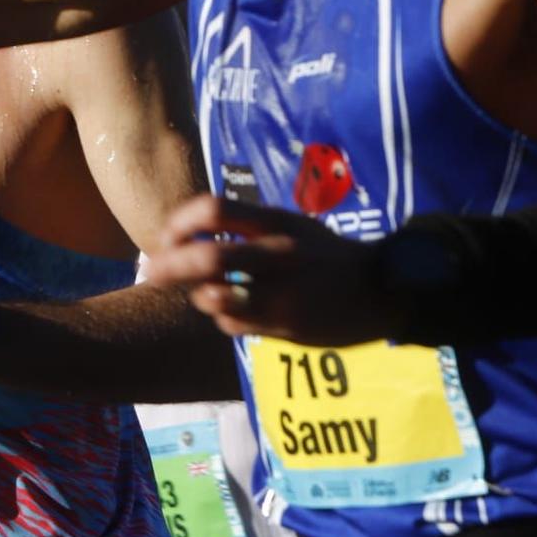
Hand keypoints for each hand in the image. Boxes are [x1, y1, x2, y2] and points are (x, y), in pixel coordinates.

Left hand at [142, 195, 396, 344]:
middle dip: (169, 266)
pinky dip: (222, 318)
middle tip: (152, 272)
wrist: (384, 290)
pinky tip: (234, 312)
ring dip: (198, 296)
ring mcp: (283, 293)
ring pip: (214, 297)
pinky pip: (233, 324)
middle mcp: (278, 255)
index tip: (168, 236)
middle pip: (206, 258)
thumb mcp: (290, 225)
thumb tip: (184, 235)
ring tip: (204, 293)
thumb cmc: (327, 255)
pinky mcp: (287, 326)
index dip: (178, 223)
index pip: (212, 210)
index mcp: (276, 222)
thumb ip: (244, 226)